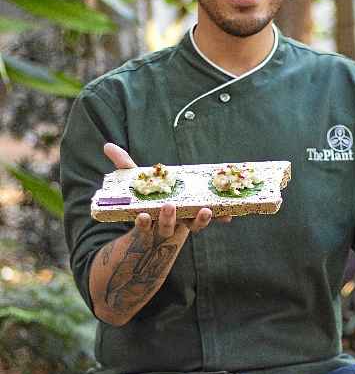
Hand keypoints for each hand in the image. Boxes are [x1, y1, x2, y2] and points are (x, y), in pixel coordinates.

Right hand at [103, 143, 231, 232]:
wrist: (165, 216)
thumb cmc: (148, 195)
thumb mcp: (134, 179)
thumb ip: (123, 164)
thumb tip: (107, 146)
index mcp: (148, 216)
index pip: (143, 223)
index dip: (142, 223)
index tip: (141, 216)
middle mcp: (166, 224)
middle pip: (167, 227)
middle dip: (168, 218)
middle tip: (169, 207)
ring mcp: (184, 223)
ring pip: (191, 226)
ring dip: (199, 220)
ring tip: (205, 210)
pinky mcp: (199, 219)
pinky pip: (210, 221)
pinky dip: (219, 218)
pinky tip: (228, 216)